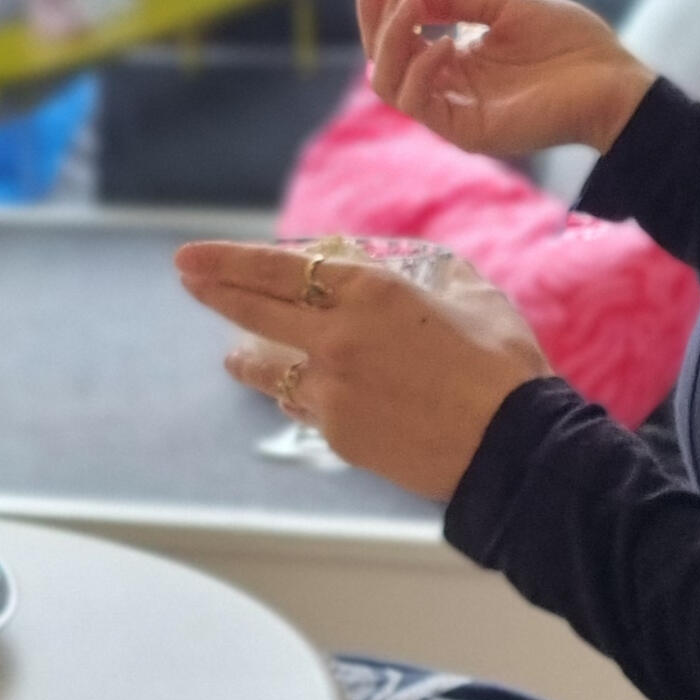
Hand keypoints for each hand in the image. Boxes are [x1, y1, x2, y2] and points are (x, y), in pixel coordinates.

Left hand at [176, 241, 549, 503]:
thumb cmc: (500, 362)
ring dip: (246, 355)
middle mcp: (337, 338)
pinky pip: (302, 404)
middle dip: (214, 292)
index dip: (227, 260)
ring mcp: (332, 391)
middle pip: (256, 312)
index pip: (277, 270)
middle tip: (187, 277)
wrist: (512, 444)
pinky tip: (293, 390)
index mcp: (368, 291)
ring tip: (233, 352)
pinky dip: (294, 391)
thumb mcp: (468, 291)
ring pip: (268, 367)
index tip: (191, 254)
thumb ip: (428, 273)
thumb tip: (407, 270)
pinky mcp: (339, 434)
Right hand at [357, 0, 654, 159]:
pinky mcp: (466, 130)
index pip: (398, 32)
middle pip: (382, 56)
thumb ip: (456, 0)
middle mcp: (446, 84)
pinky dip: (421, 71)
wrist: (612, 78)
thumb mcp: (505, 5)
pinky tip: (447, 44)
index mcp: (454, 56)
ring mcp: (454, 109)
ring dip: (392, 39)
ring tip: (414, 6)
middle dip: (378, 13)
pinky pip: (419, 105)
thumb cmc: (569, 40)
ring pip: (389, 82)